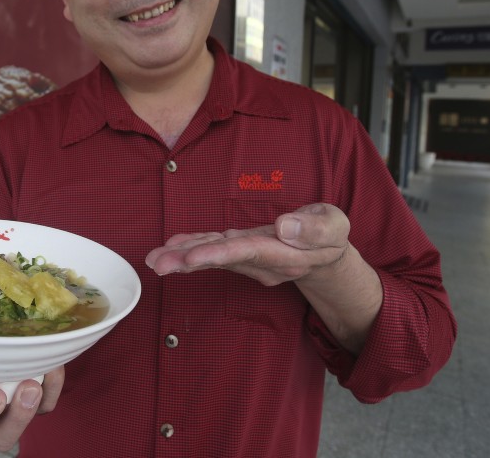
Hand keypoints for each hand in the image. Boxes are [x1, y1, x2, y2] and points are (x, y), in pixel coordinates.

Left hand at [144, 203, 350, 286]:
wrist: (327, 254)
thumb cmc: (330, 236)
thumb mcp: (336, 227)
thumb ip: (316, 227)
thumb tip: (285, 225)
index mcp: (285, 256)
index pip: (247, 253)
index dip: (219, 255)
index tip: (193, 258)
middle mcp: (261, 262)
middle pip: (221, 260)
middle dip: (188, 261)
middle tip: (157, 264)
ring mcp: (249, 259)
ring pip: (212, 256)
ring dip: (182, 256)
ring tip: (153, 259)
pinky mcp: (241, 251)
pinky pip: (213, 249)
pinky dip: (192, 246)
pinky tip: (172, 244)